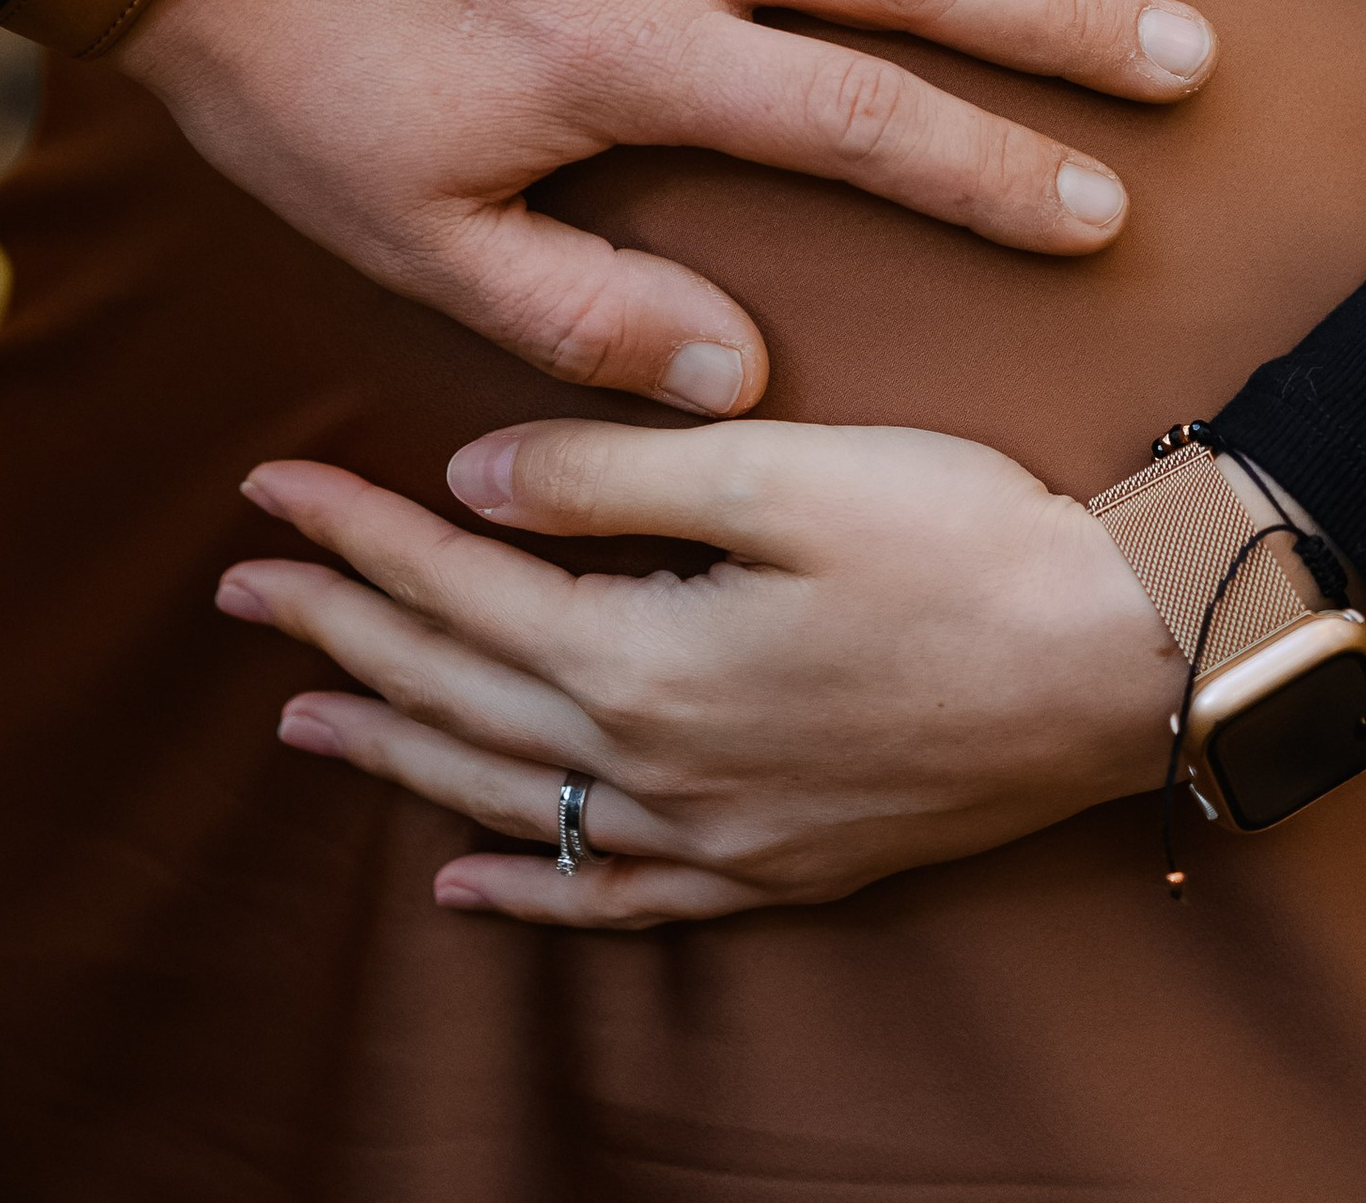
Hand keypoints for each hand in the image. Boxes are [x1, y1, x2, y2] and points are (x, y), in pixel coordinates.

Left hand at [219, 419, 1183, 925]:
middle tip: (239, 585)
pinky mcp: (782, 864)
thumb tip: (469, 475)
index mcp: (646, 660)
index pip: (456, 586)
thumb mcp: (784, 470)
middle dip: (341, 632)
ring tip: (303, 714)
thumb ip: (612, 471)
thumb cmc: (967, 537)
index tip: (265, 485)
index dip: (353, 534)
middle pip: (458, 695)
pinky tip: (468, 883)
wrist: (1125, 659)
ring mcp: (720, 833)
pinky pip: (615, 896)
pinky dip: (527, 890)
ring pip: (512, 799)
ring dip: (398, 750)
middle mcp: (660, 768)